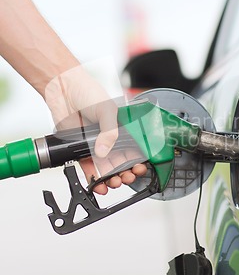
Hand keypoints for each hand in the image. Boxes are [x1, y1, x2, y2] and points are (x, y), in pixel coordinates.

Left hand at [44, 66, 146, 193]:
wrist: (63, 90)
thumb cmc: (87, 92)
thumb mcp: (106, 109)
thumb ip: (109, 131)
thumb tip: (103, 151)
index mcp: (122, 128)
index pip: (134, 148)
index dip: (138, 160)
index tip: (139, 168)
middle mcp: (110, 138)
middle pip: (122, 161)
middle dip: (126, 172)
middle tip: (126, 177)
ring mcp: (95, 145)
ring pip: (107, 168)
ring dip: (111, 178)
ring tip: (113, 182)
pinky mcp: (80, 150)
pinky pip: (89, 168)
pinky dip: (94, 178)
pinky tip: (98, 184)